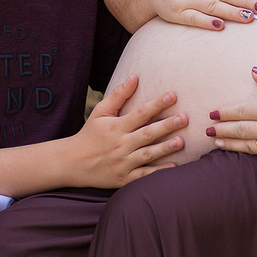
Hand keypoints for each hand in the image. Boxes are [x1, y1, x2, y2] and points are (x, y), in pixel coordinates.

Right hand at [65, 74, 187, 187]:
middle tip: (184, 118)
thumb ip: (118, 96)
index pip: (139, 113)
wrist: (72, 164)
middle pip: (146, 134)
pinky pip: (143, 175)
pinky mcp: (124, 179)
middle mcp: (120, 145)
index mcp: (116, 127)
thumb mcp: (100, 112)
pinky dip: (157, 172)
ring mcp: (122, 163)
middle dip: (166, 126)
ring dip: (164, 148)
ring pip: (147, 155)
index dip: (156, 104)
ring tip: (181, 142)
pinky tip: (173, 167)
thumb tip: (134, 77)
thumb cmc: (90, 134)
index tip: (172, 95)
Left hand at [206, 68, 256, 164]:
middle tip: (208, 132)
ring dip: (233, 146)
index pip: (242, 111)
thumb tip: (253, 71)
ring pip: (251, 147)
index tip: (213, 114)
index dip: (226, 113)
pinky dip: (255, 153)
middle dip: (222, 131)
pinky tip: (248, 151)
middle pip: (241, 131)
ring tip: (219, 145)